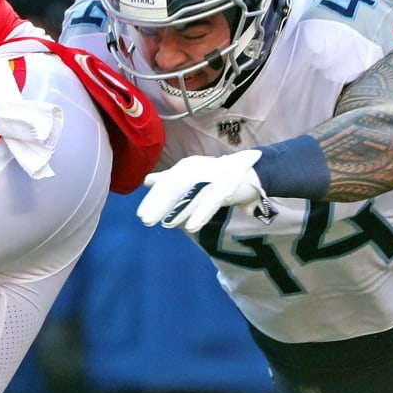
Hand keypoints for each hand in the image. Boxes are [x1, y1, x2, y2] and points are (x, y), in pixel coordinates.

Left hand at [137, 150, 270, 232]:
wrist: (252, 171)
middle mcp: (199, 168)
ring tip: (166, 224)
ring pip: (191, 193)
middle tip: (146, 220)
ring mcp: (213, 177)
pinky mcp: (227, 187)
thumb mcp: (192, 175)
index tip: (141, 213)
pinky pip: (211, 201)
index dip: (153, 198)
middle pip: (175, 186)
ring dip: (177, 210)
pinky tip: (190, 227)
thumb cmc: (218, 176)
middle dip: (159, 203)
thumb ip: (170, 178)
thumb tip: (148, 181)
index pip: (166, 182)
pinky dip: (200, 213)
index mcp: (188, 166)